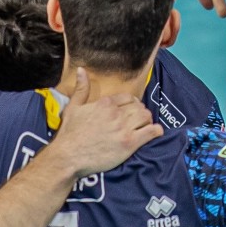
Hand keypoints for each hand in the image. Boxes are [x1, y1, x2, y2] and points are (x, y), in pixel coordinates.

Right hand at [43, 68, 163, 179]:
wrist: (68, 156)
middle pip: (139, 107)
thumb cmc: (69, 134)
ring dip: (148, 121)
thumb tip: (82, 70)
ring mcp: (124, 128)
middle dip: (141, 113)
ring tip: (145, 127)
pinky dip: (156, 131)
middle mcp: (116, 113)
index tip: (131, 110)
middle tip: (139, 121)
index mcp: (105, 103)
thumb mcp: (73, 107)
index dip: (132, 103)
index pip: (128, 97)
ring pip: (146, 117)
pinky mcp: (129, 143)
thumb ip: (81, 89)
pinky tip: (155, 133)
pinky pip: (151, 132)